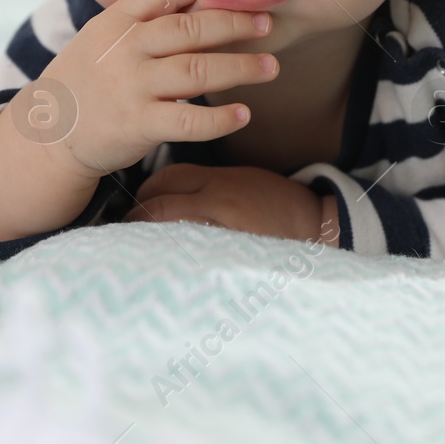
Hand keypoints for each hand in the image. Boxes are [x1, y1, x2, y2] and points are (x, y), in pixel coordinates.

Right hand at [26, 0, 280, 179]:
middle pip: (190, 29)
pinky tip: (243, 113)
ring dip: (240, 67)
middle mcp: (126, 49)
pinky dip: (219, 118)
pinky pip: (188, 121)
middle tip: (266, 24)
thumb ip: (144, 13)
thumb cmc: (88, 78)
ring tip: (270, 67)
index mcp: (117, 21)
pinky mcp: (139, 125)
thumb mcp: (104, 35)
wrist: (49, 132)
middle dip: (234, 24)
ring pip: (197, 71)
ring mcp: (133, 86)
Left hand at [132, 163, 339, 244]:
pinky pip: (189, 247)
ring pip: (167, 222)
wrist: (318, 225)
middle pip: (160, 200)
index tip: (137, 208)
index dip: (146, 193)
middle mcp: (216, 194)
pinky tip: (163, 266)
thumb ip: (210, 188)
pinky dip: (171, 253)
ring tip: (135, 250)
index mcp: (218, 179)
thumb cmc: (279, 207)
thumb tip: (175, 203)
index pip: (167, 178)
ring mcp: (222, 220)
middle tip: (127, 232)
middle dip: (137, 216)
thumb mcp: (244, 184)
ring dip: (146, 235)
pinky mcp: (229, 243)